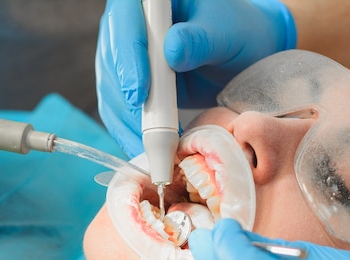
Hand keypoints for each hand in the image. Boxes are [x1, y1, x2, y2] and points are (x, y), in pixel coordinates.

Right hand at [96, 0, 295, 156]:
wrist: (237, 54)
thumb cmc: (236, 34)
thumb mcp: (226, 33)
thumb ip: (201, 40)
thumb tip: (172, 51)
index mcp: (150, 3)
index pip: (124, 23)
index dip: (127, 58)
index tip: (138, 94)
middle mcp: (129, 26)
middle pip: (111, 61)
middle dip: (126, 103)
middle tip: (148, 138)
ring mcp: (124, 57)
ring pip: (111, 90)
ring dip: (127, 124)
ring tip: (152, 154)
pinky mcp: (128, 84)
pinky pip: (119, 110)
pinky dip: (131, 133)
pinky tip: (149, 154)